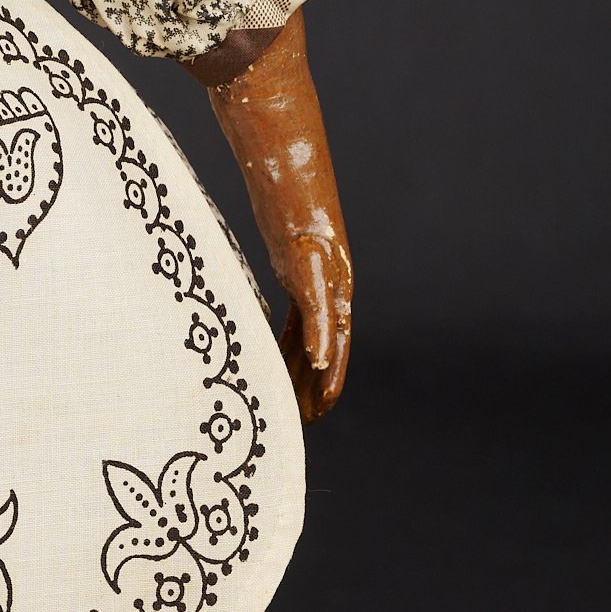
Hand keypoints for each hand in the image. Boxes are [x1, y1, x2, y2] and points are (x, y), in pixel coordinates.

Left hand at [273, 231, 351, 423]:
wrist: (291, 191)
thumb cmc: (303, 231)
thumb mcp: (310, 274)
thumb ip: (316, 317)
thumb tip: (321, 358)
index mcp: (336, 302)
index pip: (336, 350)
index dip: (330, 381)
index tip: (320, 412)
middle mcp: (330, 300)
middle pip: (324, 352)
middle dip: (315, 386)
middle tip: (303, 420)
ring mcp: (313, 292)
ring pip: (308, 341)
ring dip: (299, 371)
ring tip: (287, 401)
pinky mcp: (296, 284)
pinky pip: (295, 324)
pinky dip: (287, 346)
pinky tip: (273, 362)